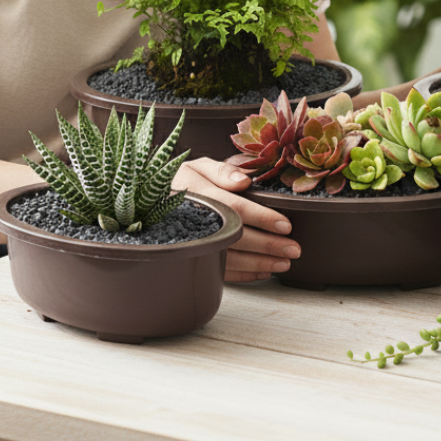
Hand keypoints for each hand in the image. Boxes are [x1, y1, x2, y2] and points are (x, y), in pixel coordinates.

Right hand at [173, 158, 298, 282]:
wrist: (147, 203)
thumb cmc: (180, 180)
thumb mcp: (197, 166)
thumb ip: (221, 170)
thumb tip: (244, 180)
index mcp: (198, 194)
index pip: (235, 208)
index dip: (262, 218)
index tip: (285, 225)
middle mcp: (195, 222)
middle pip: (235, 237)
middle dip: (267, 245)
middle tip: (293, 250)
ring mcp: (193, 244)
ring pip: (229, 259)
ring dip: (259, 263)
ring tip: (283, 263)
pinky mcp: (193, 258)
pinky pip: (219, 271)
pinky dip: (243, 274)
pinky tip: (262, 272)